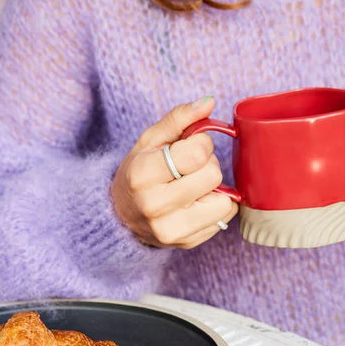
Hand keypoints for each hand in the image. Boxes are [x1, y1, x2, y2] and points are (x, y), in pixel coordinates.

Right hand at [111, 96, 237, 247]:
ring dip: (215, 189)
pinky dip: (215, 206)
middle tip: (189, 170)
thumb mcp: (149, 142)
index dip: (200, 144)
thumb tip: (209, 102)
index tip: (187, 149)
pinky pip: (224, 218)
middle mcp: (154, 206)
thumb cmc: (138, 174)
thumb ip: (179, 119)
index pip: (198, 152)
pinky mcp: (186, 243)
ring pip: (224, 201)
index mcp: (142, 175)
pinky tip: (195, 204)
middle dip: (207, 166)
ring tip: (193, 188)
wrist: (119, 218)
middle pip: (213, 175)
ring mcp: (171, 230)